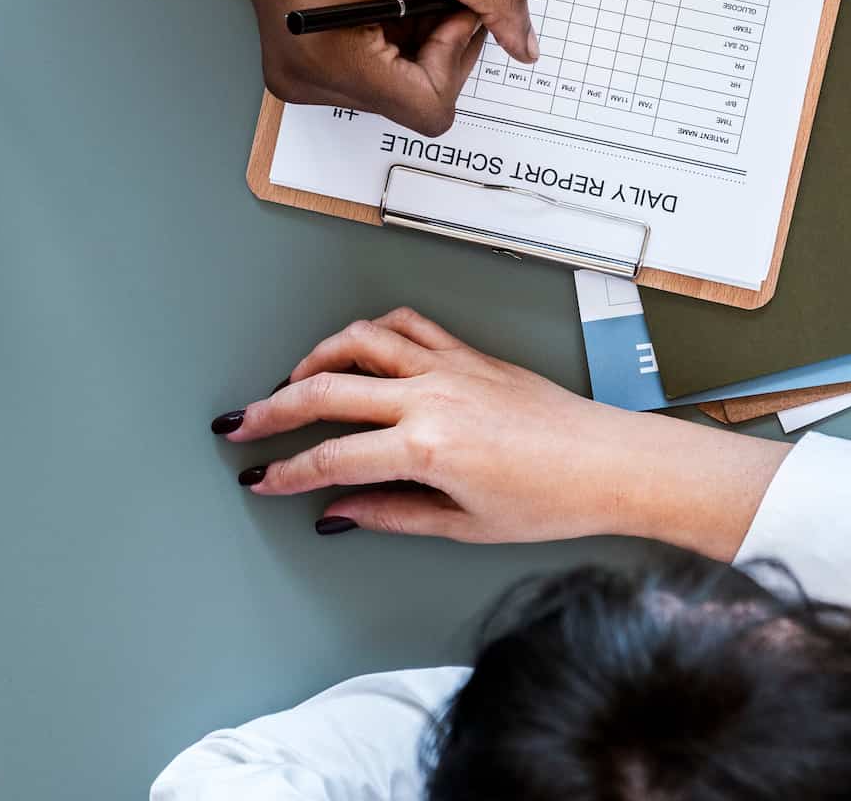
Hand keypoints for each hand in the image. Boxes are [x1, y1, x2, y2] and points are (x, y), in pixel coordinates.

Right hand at [212, 308, 787, 551]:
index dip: (287, 471)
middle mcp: (431, 396)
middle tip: (241, 425)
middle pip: (326, 391)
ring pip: (360, 343)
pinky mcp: (469, 354)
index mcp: (426, 446)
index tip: (260, 479)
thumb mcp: (464, 525)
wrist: (608, 463)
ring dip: (315, 358)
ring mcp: (450, 367)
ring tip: (290, 380)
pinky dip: (372, 332)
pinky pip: (408, 326)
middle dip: (274, 410)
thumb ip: (391, 514)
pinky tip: (356, 348)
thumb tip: (340, 513)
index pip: (333, 458)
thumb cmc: (551, 500)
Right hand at [218, 0, 536, 135]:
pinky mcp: (302, 60)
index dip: (453, 54)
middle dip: (437, 44)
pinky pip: (373, 72)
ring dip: (417, 39)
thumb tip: (526, 47)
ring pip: (397, 88)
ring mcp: (300, 75)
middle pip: (414, 101)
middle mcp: (307, 83)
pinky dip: (394, 37)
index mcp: (329, 64)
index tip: (445, 0)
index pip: (430, 107)